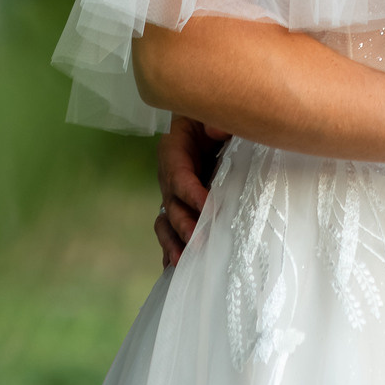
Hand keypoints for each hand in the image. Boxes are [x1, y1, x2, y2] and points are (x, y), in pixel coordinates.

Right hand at [154, 115, 230, 268]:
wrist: (201, 121)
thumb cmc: (207, 117)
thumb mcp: (209, 113)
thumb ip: (215, 121)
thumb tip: (218, 130)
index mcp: (174, 152)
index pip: (180, 176)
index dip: (192, 194)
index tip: (208, 208)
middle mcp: (169, 176)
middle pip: (172, 204)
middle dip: (184, 225)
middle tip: (198, 240)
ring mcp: (172, 195)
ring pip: (167, 222)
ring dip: (174, 243)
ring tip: (182, 263)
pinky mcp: (180, 207)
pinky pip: (171, 231)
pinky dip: (171, 250)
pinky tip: (175, 270)